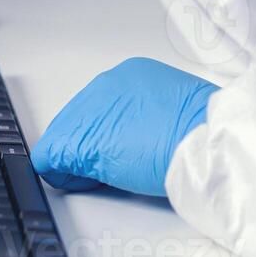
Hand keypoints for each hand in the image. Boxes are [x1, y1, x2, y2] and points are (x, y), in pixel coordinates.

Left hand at [32, 58, 217, 197]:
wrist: (207, 141)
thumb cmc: (202, 133)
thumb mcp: (177, 112)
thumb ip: (152, 116)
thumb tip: (141, 136)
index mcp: (133, 75)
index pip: (102, 108)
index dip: (110, 135)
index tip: (126, 150)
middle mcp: (106, 84)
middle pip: (78, 121)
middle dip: (93, 146)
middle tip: (121, 165)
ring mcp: (89, 110)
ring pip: (64, 139)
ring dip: (82, 161)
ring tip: (115, 172)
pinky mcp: (76, 140)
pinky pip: (48, 158)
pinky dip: (64, 175)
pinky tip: (94, 181)